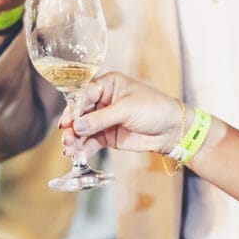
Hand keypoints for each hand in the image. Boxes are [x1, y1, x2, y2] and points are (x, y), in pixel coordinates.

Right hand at [62, 71, 185, 156]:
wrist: (172, 130)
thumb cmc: (154, 109)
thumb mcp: (126, 110)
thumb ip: (100, 118)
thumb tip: (77, 125)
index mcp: (109, 84)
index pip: (85, 94)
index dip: (74, 107)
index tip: (67, 120)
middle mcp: (104, 100)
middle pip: (81, 112)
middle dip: (72, 125)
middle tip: (66, 136)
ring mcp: (105, 119)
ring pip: (83, 129)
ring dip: (75, 138)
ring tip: (69, 148)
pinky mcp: (108, 136)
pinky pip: (91, 141)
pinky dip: (83, 148)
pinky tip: (76, 154)